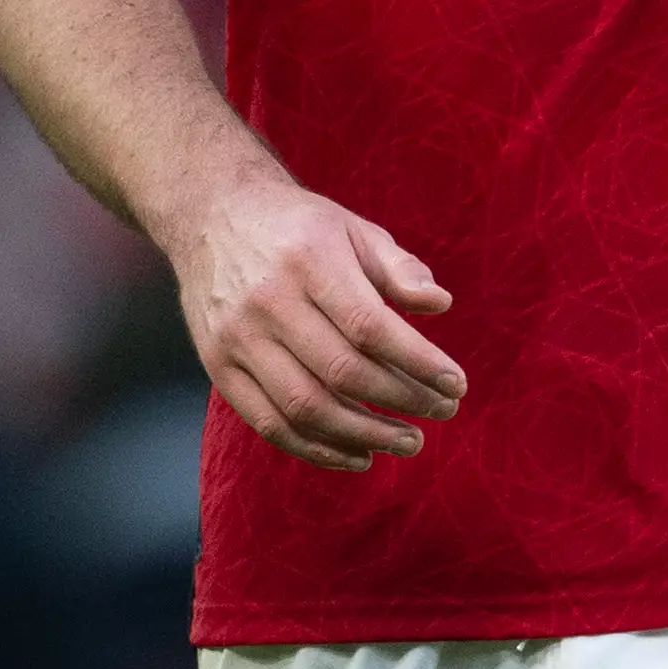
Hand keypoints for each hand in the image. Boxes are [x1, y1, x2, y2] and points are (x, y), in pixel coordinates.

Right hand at [159, 170, 463, 472]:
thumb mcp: (352, 228)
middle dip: (402, 401)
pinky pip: (269, 423)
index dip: (418, 363)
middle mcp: (268, 301)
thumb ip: (398, 267)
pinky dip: (317, 449)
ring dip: (364, 434)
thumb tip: (440, 303)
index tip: (456, 385)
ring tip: (408, 441)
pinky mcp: (218, 366)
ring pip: (305, 407)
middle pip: (342, 371)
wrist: (211, 214)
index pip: (370, 326)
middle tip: (443, 412)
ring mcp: (237, 338)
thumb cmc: (298, 228)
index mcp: (308, 260)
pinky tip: (358, 454)